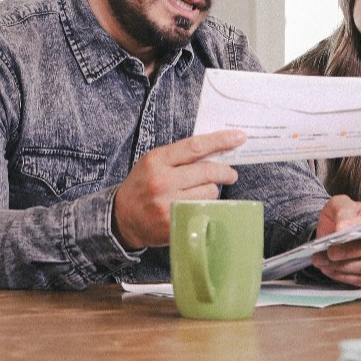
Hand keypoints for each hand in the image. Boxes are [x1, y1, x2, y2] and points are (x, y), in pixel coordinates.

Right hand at [112, 130, 244, 249]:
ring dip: (211, 191)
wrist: (122, 218)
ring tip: (201, 193)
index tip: (239, 137)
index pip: (195, 147)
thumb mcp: (153, 163)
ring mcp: (168, 204)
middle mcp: (162, 181)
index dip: (220, 141)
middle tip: (231, 174)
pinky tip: (197, 206)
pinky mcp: (175, 222)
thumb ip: (179, 156)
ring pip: (210, 192)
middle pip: (207, 171)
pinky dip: (206, 206)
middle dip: (225, 171)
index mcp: (157, 160)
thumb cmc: (142, 186)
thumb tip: (215, 149)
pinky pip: (204, 210)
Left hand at [311, 195, 360, 287]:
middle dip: (350, 252)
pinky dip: (347, 277)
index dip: (358, 227)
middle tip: (330, 252)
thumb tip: (342, 228)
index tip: (339, 230)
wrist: (337, 230)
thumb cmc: (342, 216)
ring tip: (324, 262)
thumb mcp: (339, 205)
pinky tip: (331, 270)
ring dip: (345, 267)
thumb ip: (342, 212)